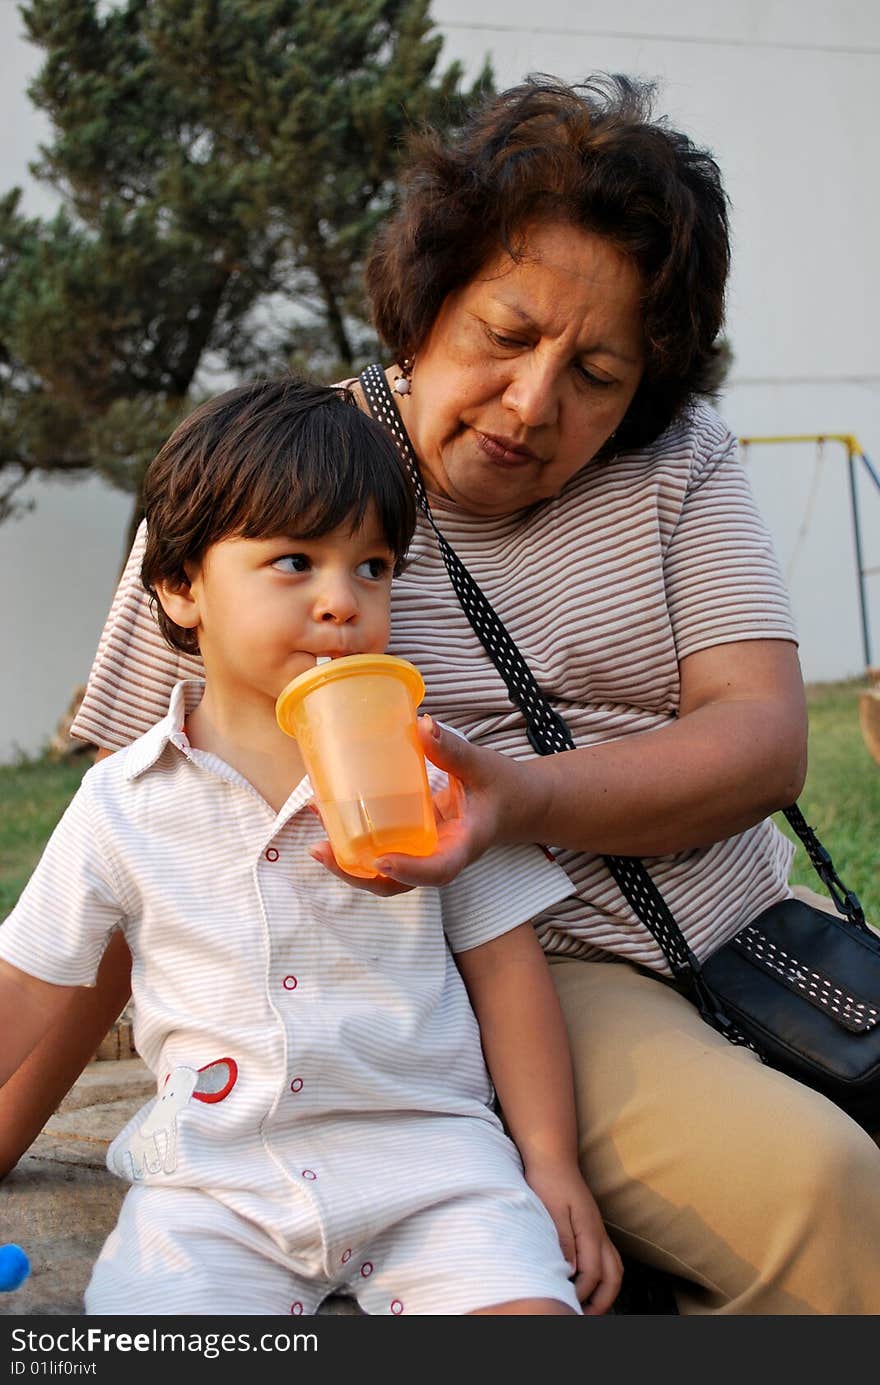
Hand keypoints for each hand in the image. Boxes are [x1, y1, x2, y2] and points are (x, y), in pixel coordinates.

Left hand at [309, 717, 523, 892]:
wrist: (516, 803)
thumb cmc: (503, 786)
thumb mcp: (483, 765)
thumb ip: (452, 749)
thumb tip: (422, 725)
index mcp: (465, 844)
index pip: (440, 870)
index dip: (410, 871)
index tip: (381, 861)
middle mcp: (441, 856)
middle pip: (398, 884)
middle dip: (357, 875)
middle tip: (320, 850)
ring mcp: (426, 854)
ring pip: (385, 875)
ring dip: (349, 864)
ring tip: (316, 841)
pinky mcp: (415, 844)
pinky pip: (383, 853)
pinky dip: (356, 845)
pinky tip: (331, 822)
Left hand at [524, 1158, 622, 1313]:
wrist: (553, 1157)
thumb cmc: (548, 1181)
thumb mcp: (550, 1209)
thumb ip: (562, 1239)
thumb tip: (572, 1269)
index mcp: (589, 1229)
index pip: (591, 1273)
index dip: (580, 1293)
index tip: (564, 1303)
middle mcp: (599, 1233)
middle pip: (613, 1276)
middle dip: (602, 1301)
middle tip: (584, 1316)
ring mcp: (599, 1231)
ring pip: (615, 1269)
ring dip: (607, 1292)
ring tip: (590, 1308)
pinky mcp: (594, 1229)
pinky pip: (609, 1259)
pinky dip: (605, 1277)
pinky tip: (591, 1284)